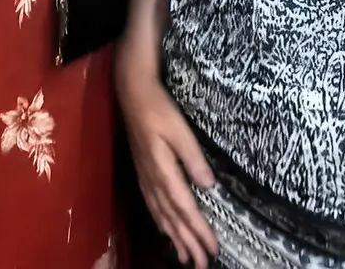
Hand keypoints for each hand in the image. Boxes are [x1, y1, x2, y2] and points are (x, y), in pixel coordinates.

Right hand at [115, 54, 218, 268]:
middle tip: (201, 265)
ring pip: (161, 216)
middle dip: (187, 243)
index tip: (212, 250)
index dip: (198, 231)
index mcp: (163, 171)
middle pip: (172, 219)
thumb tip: (209, 186)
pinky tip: (167, 229)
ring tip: (186, 256)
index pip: (184, 208)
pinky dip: (162, 223)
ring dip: (175, 237)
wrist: (132, 93)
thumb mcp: (179, 129)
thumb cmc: (158, 108)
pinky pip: (154, 207)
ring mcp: (145, 178)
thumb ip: (193, 158)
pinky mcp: (143, 172)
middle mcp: (153, 180)